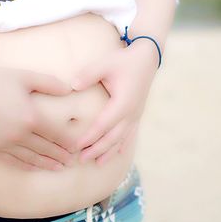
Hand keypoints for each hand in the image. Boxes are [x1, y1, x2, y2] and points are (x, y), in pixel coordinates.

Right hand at [0, 61, 72, 169]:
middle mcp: (19, 134)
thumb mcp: (26, 77)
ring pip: (32, 158)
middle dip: (61, 156)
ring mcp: (4, 143)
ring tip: (58, 168)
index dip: (68, 142)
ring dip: (47, 164)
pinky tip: (34, 168)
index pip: (56, 134)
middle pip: (46, 149)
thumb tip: (69, 89)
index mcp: (31, 116)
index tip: (77, 147)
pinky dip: (27, 166)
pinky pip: (13, 161)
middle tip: (71, 161)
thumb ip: (50, 83)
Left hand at [71, 40, 158, 164]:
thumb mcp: (105, 63)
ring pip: (122, 139)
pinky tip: (119, 154)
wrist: (148, 58)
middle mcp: (131, 113)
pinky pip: (130, 134)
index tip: (75, 146)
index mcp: (122, 103)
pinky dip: (123, 145)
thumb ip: (88, 75)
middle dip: (97, 149)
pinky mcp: (138, 113)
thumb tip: (72, 86)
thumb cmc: (125, 61)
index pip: (103, 125)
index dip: (89, 137)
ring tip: (98, 163)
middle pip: (112, 137)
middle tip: (81, 159)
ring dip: (109, 151)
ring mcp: (136, 115)